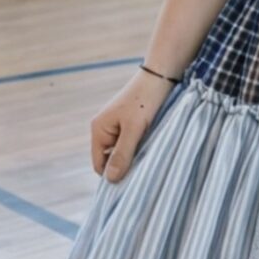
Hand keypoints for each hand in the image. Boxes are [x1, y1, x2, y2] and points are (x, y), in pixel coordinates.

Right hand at [90, 67, 176, 181]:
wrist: (160, 76)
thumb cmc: (145, 100)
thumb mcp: (134, 129)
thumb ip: (123, 154)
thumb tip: (110, 179)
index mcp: (98, 130)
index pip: (99, 165)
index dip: (112, 175)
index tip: (132, 182)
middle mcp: (104, 129)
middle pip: (110, 160)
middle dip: (124, 166)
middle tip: (144, 169)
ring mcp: (117, 127)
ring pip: (122, 152)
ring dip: (134, 156)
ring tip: (149, 155)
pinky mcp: (130, 124)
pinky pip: (130, 144)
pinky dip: (139, 148)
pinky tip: (151, 146)